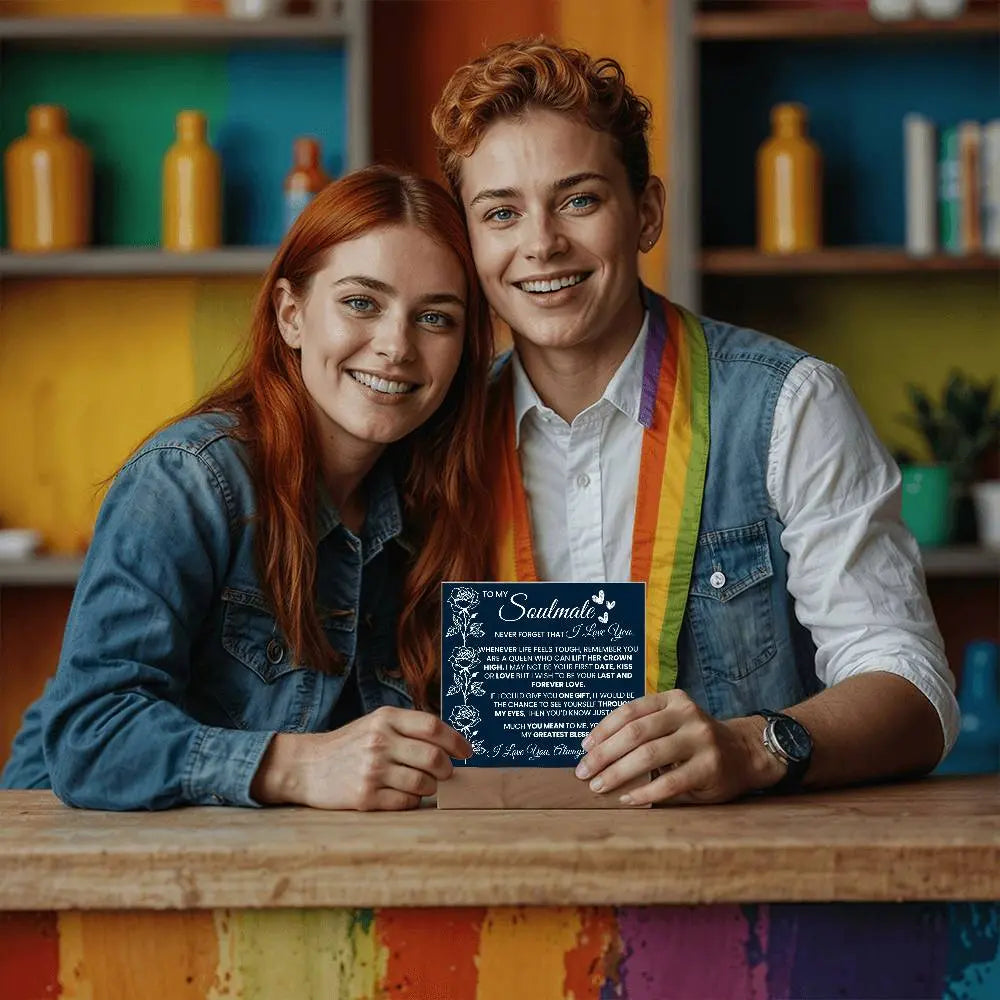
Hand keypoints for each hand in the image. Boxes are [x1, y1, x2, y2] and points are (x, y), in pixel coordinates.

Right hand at [252, 707, 471, 809]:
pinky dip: (412, 802)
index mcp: (386, 718)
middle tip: (445, 773)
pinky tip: (403, 796)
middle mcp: (380, 741)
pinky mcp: (365, 797)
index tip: (467, 752)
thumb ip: (408, 728)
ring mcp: (372, 770)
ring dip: (430, 788)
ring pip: (423, 784)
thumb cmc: (349, 745)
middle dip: (447, 769)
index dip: (456, 741)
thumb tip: (451, 743)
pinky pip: (406, 803)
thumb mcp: (376, 723)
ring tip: (421, 785)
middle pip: (433, 757)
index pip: (433, 726)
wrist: (306, 766)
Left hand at [575, 691, 783, 805]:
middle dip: (604, 754)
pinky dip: (645, 792)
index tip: (584, 747)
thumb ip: (644, 729)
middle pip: (635, 732)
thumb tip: (595, 751)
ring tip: (599, 786)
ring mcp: (701, 739)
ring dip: (618, 773)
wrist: (746, 754)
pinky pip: (670, 781)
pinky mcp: (710, 767)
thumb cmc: (696, 742)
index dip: (603, 729)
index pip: (630, 711)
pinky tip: (629, 799)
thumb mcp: (673, 723)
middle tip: (584, 772)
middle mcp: (687, 714)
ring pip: (649, 755)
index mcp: (673, 700)